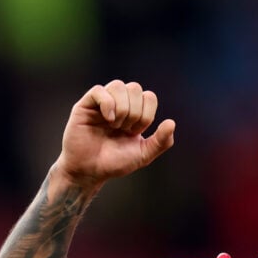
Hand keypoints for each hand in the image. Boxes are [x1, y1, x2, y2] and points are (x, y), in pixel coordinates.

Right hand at [54, 80, 175, 186]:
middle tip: (124, 130)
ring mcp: (102, 103)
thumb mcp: (143, 155)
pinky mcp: (85, 105)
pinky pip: (99, 90)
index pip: (149, 96)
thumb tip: (172, 122)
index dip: (147, 114)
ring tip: (114, 125)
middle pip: (135, 88)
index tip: (135, 132)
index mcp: (134, 112)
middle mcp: (118, 104)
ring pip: (118, 85)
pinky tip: (108, 120)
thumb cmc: (114, 163)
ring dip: (121, 108)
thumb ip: (161, 142)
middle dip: (135, 113)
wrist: (90, 171)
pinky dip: (107, 104)